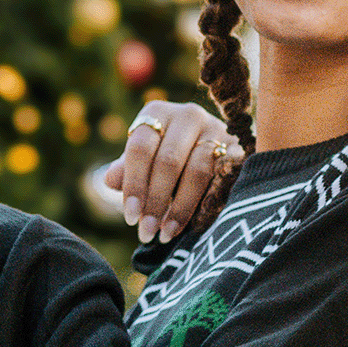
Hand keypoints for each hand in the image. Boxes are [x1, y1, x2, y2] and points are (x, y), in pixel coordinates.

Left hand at [100, 102, 237, 244]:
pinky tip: (193, 224)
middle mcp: (188, 114)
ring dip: (179, 207)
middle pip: (168, 161)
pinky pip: (221, 178)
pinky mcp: (237, 147)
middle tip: (147, 232)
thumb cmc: (165, 157)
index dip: (134, 185)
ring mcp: (216, 128)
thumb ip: (126, 170)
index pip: (140, 148)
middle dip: (156, 201)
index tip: (130, 218)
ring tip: (166, 233)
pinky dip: (205, 204)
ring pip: (197, 171)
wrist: (210, 150)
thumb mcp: (143, 162)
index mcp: (157, 112)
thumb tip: (110, 180)